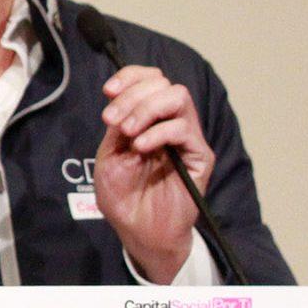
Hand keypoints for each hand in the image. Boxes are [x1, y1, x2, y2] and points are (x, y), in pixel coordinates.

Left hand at [94, 65, 212, 283]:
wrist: (138, 230)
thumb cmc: (122, 195)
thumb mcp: (109, 155)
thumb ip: (117, 126)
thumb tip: (121, 101)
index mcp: (146, 118)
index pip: (148, 80)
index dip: (130, 76)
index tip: (108, 91)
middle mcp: (168, 122)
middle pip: (162, 83)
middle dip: (133, 95)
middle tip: (113, 120)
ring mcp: (185, 138)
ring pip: (178, 97)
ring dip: (147, 108)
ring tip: (129, 132)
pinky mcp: (199, 156)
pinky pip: (184, 129)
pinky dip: (159, 132)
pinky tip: (141, 147)